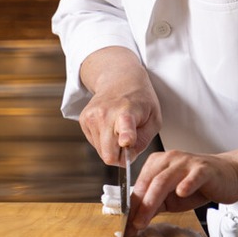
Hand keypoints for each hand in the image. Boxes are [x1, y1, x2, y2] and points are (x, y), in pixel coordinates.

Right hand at [77, 47, 160, 164]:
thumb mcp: (154, 119)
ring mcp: (92, 116)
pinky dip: (104, 141)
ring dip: (112, 147)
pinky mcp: (83, 120)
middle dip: (120, 156)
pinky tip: (110, 126)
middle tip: (130, 143)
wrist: (119, 79)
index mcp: (127, 111)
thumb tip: (128, 157)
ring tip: (119, 128)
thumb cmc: (140, 100)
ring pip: (101, 152)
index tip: (126, 141)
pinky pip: (95, 144)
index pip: (125, 126)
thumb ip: (143, 141)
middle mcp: (106, 113)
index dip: (125, 136)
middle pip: (108, 154)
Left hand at [125, 150, 237, 236]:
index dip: (131, 206)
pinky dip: (186, 184)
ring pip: (164, 180)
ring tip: (145, 218)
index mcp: (157, 163)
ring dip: (153, 200)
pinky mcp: (204, 169)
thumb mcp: (172, 197)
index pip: (141, 185)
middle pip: (150, 182)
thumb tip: (135, 222)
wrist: (227, 175)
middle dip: (139, 206)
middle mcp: (169, 159)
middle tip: (133, 226)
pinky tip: (181, 193)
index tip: (126, 225)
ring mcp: (186, 162)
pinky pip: (193, 175)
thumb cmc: (198, 185)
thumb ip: (155, 205)